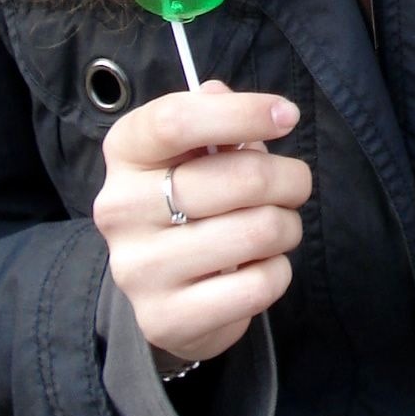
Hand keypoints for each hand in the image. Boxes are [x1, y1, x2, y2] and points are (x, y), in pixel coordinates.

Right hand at [92, 80, 311, 368]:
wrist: (164, 291)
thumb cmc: (190, 201)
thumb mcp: (194, 151)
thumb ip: (217, 118)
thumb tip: (234, 97)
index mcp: (125, 153)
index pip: (176, 120)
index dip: (243, 112)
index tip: (287, 116)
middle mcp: (120, 209)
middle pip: (238, 177)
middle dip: (290, 178)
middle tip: (294, 185)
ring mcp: (139, 269)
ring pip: (258, 230)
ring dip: (286, 226)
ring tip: (275, 228)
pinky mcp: (165, 318)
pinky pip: (260, 283)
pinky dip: (277, 271)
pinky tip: (257, 267)